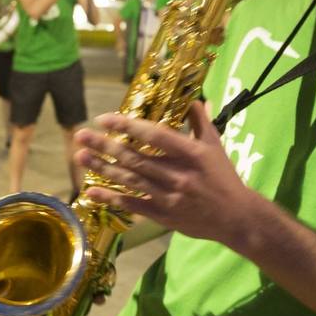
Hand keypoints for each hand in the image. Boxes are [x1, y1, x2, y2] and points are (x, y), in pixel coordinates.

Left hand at [73, 105, 254, 247]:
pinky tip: (91, 191)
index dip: (127, 125)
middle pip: (134, 157)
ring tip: (80, 157)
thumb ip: (200, 121)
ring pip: (129, 180)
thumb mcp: (215, 145)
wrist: (235, 217)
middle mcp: (177, 174)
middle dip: (104, 145)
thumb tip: (190, 98)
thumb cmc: (224, 177)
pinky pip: (133, 205)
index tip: (105, 118)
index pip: (154, 135)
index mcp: (191, 153)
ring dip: (102, 168)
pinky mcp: (163, 215)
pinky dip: (111, 198)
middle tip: (81, 135)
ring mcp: (168, 197)